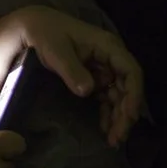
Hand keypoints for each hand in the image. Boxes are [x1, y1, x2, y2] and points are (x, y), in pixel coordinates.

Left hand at [11, 5, 143, 145]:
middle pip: (127, 87)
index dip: (133, 95)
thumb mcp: (57, 51)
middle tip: (118, 137)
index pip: (131, 72)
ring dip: (117, 116)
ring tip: (113, 140)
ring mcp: (103, 68)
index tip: (129, 116)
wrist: (33, 28)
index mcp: (108, 47)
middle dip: (125, 113)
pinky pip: (105, 96)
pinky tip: (104, 128)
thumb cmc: (46, 34)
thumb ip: (72, 70)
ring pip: (118, 95)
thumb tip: (88, 91)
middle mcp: (110, 58)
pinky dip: (106, 112)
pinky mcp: (93, 76)